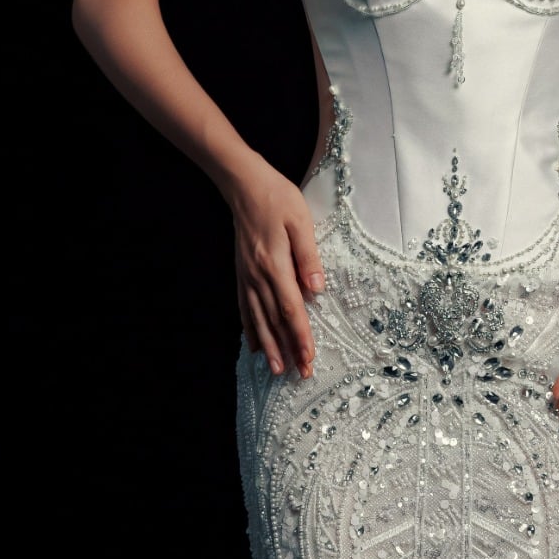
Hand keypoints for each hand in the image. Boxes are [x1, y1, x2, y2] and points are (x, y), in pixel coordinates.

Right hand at [224, 155, 325, 379]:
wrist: (244, 184)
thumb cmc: (278, 198)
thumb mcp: (301, 221)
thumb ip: (308, 256)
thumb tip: (317, 289)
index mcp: (275, 264)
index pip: (291, 309)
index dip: (300, 336)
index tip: (309, 358)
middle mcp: (257, 276)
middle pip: (274, 320)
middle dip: (288, 349)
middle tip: (299, 374)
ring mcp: (246, 276)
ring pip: (257, 319)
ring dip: (268, 346)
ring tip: (275, 369)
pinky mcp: (241, 272)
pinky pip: (244, 307)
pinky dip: (249, 328)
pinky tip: (253, 344)